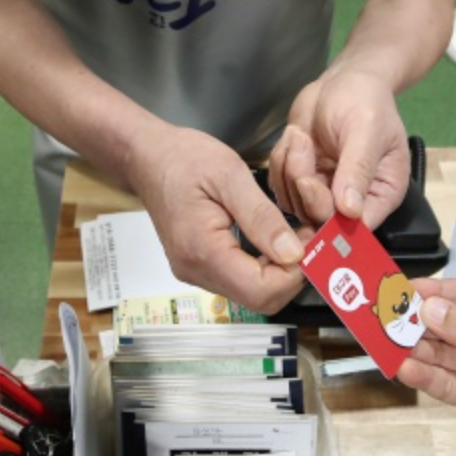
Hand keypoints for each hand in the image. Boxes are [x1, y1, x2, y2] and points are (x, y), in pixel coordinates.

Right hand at [127, 125, 306, 313]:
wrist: (147, 156)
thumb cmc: (183, 158)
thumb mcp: (229, 175)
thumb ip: (262, 217)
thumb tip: (294, 253)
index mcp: (202, 250)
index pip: (262, 290)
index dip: (295, 272)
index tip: (308, 239)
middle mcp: (196, 271)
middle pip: (260, 299)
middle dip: (291, 273)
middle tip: (305, 236)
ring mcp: (196, 272)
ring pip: (252, 293)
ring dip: (279, 270)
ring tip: (291, 234)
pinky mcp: (199, 266)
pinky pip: (240, 280)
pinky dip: (264, 266)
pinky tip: (271, 239)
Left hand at [268, 69, 409, 227]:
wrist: (342, 81)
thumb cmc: (365, 100)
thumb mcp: (366, 130)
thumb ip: (358, 170)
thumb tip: (350, 211)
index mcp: (381, 193)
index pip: (358, 227)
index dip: (332, 218)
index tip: (312, 186)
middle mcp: (352, 200)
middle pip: (320, 218)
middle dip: (305, 183)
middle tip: (303, 146)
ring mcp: (324, 191)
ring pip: (294, 202)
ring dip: (290, 167)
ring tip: (301, 135)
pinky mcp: (301, 180)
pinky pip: (279, 185)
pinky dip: (280, 161)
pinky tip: (295, 136)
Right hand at [397, 279, 455, 455]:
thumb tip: (430, 308)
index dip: (432, 292)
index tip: (397, 289)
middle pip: (447, 324)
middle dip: (415, 321)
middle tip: (379, 317)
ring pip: (442, 354)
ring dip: (414, 349)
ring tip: (384, 343)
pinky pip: (446, 384)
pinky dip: (424, 377)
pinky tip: (404, 369)